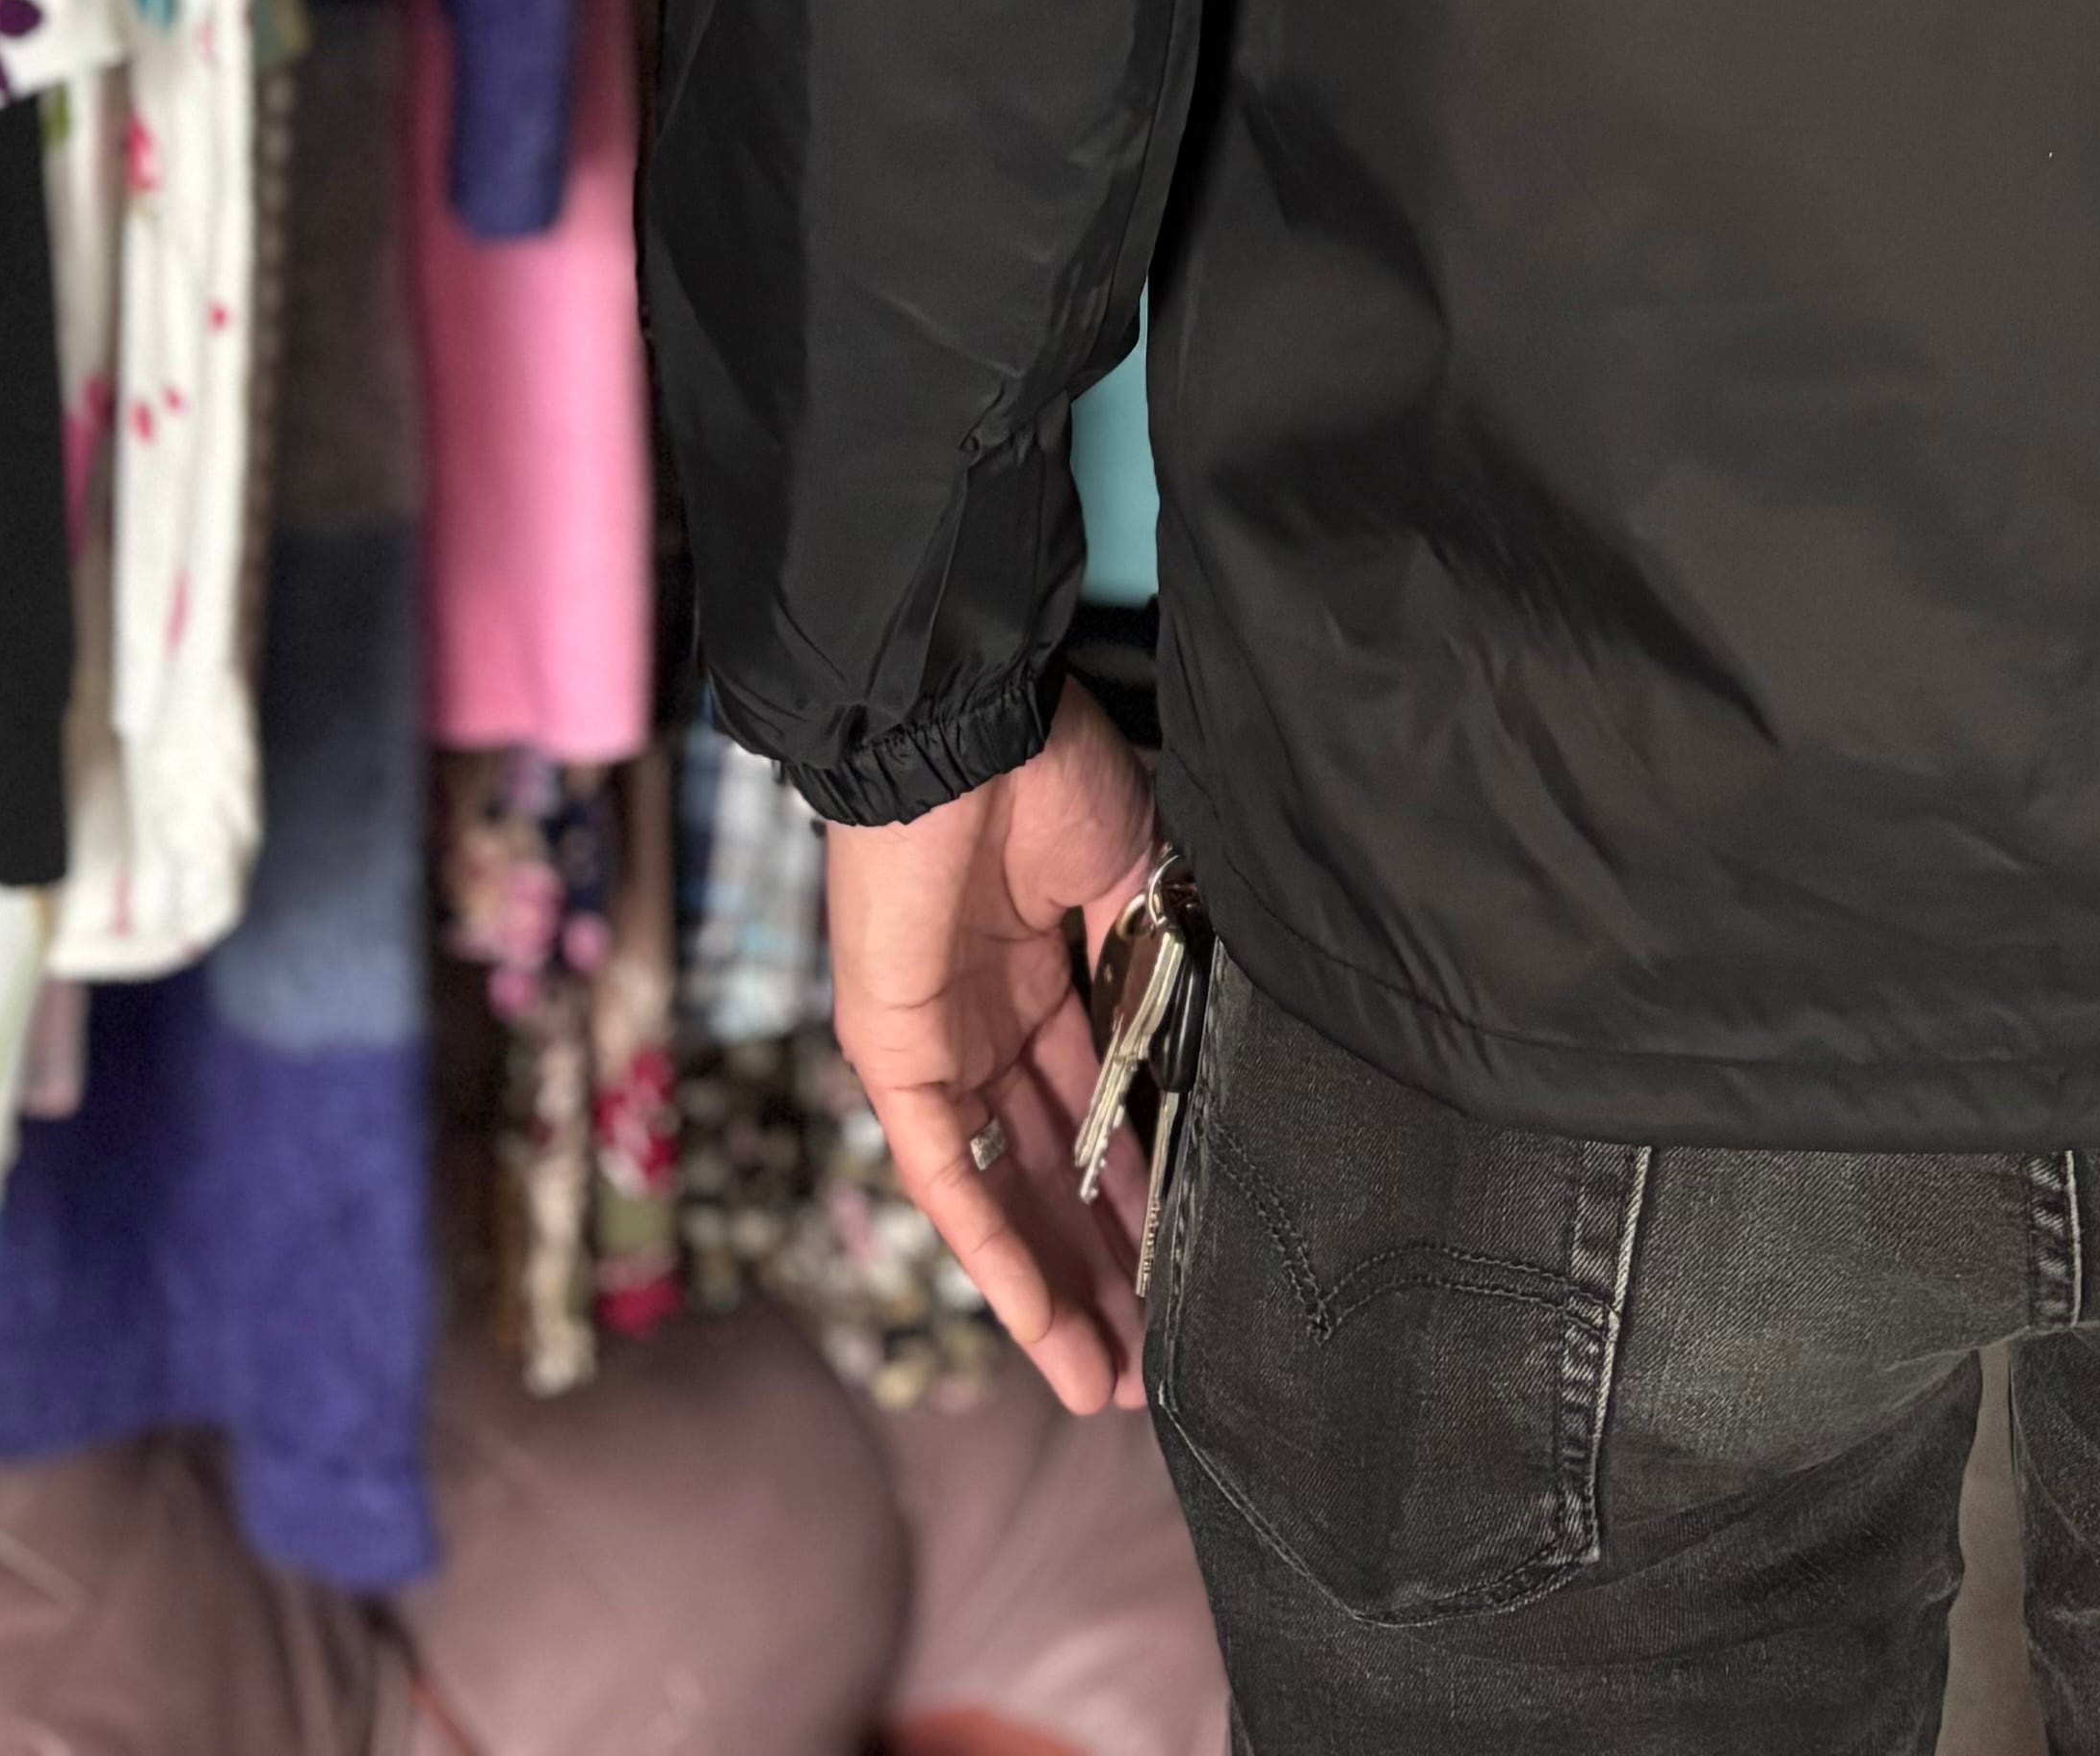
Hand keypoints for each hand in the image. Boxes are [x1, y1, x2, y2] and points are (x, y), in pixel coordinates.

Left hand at [826, 682, 1164, 1415]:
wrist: (957, 718)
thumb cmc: (1045, 767)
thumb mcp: (1135, 868)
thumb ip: (1155, 962)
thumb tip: (1208, 1051)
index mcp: (1045, 971)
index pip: (1098, 1107)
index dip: (1143, 1188)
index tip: (1195, 1258)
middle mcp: (987, 1023)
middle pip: (1051, 1172)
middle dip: (1103, 1270)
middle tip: (1153, 1364)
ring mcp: (935, 1046)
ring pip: (1000, 1195)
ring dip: (1050, 1291)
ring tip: (1104, 1380)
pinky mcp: (891, 1055)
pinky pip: (947, 1173)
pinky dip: (994, 1250)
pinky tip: (1042, 1322)